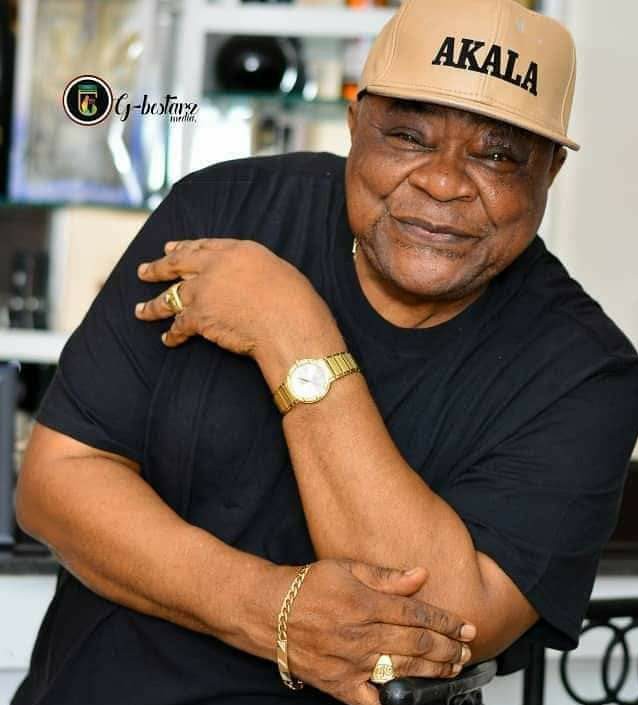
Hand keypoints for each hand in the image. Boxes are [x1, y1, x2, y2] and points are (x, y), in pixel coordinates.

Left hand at [134, 238, 336, 362]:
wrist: (288, 324)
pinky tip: (167, 339)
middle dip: (158, 268)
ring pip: (170, 296)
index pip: (203, 245)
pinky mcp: (199, 317)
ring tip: (140, 310)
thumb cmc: (296, 302)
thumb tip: (251, 281)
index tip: (170, 248)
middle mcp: (215, 266)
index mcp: (238, 250)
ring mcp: (204, 291)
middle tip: (143, 271)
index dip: (184, 248)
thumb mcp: (279, 272)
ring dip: (153, 305)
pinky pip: (179, 325)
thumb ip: (256, 271)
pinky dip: (172, 335)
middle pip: (177, 263)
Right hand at [273, 559, 474, 704]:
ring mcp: (351, 663)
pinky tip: (412, 701)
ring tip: (452, 667)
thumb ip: (385, 575)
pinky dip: (390, 702)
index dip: (445, 621)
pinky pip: (370, 701)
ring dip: (433, 670)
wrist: (269, 612)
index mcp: (364, 604)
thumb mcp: (345, 568)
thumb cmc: (307, 586)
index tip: (464, 625)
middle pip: (415, 644)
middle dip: (447, 647)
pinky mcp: (338, 685)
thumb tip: (420, 574)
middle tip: (465, 648)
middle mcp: (361, 635)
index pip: (415, 614)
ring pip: (403, 670)